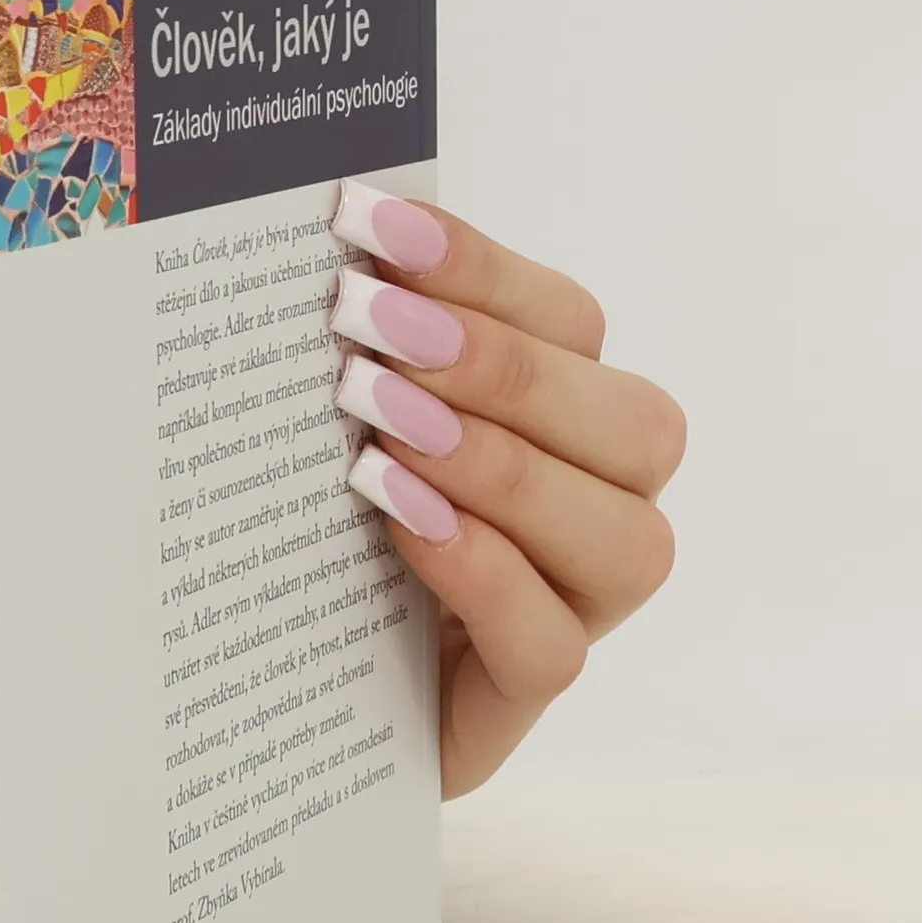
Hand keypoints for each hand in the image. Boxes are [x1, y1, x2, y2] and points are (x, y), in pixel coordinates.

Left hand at [327, 180, 685, 798]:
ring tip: (386, 434)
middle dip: (498, 367)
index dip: (478, 269)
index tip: (373, 227)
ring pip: (620, 537)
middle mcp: (604, 507)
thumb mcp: (348, 426)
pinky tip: (408, 529)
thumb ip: (376, 349)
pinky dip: (487, 575)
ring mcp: (580, 608)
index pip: (569, 322)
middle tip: (371, 328)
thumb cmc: (329, 528)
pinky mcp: (528, 695)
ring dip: (503, 470)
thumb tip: (340, 243)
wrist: (289, 680)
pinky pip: (553, 644)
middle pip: (632, 423)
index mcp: (570, 418)